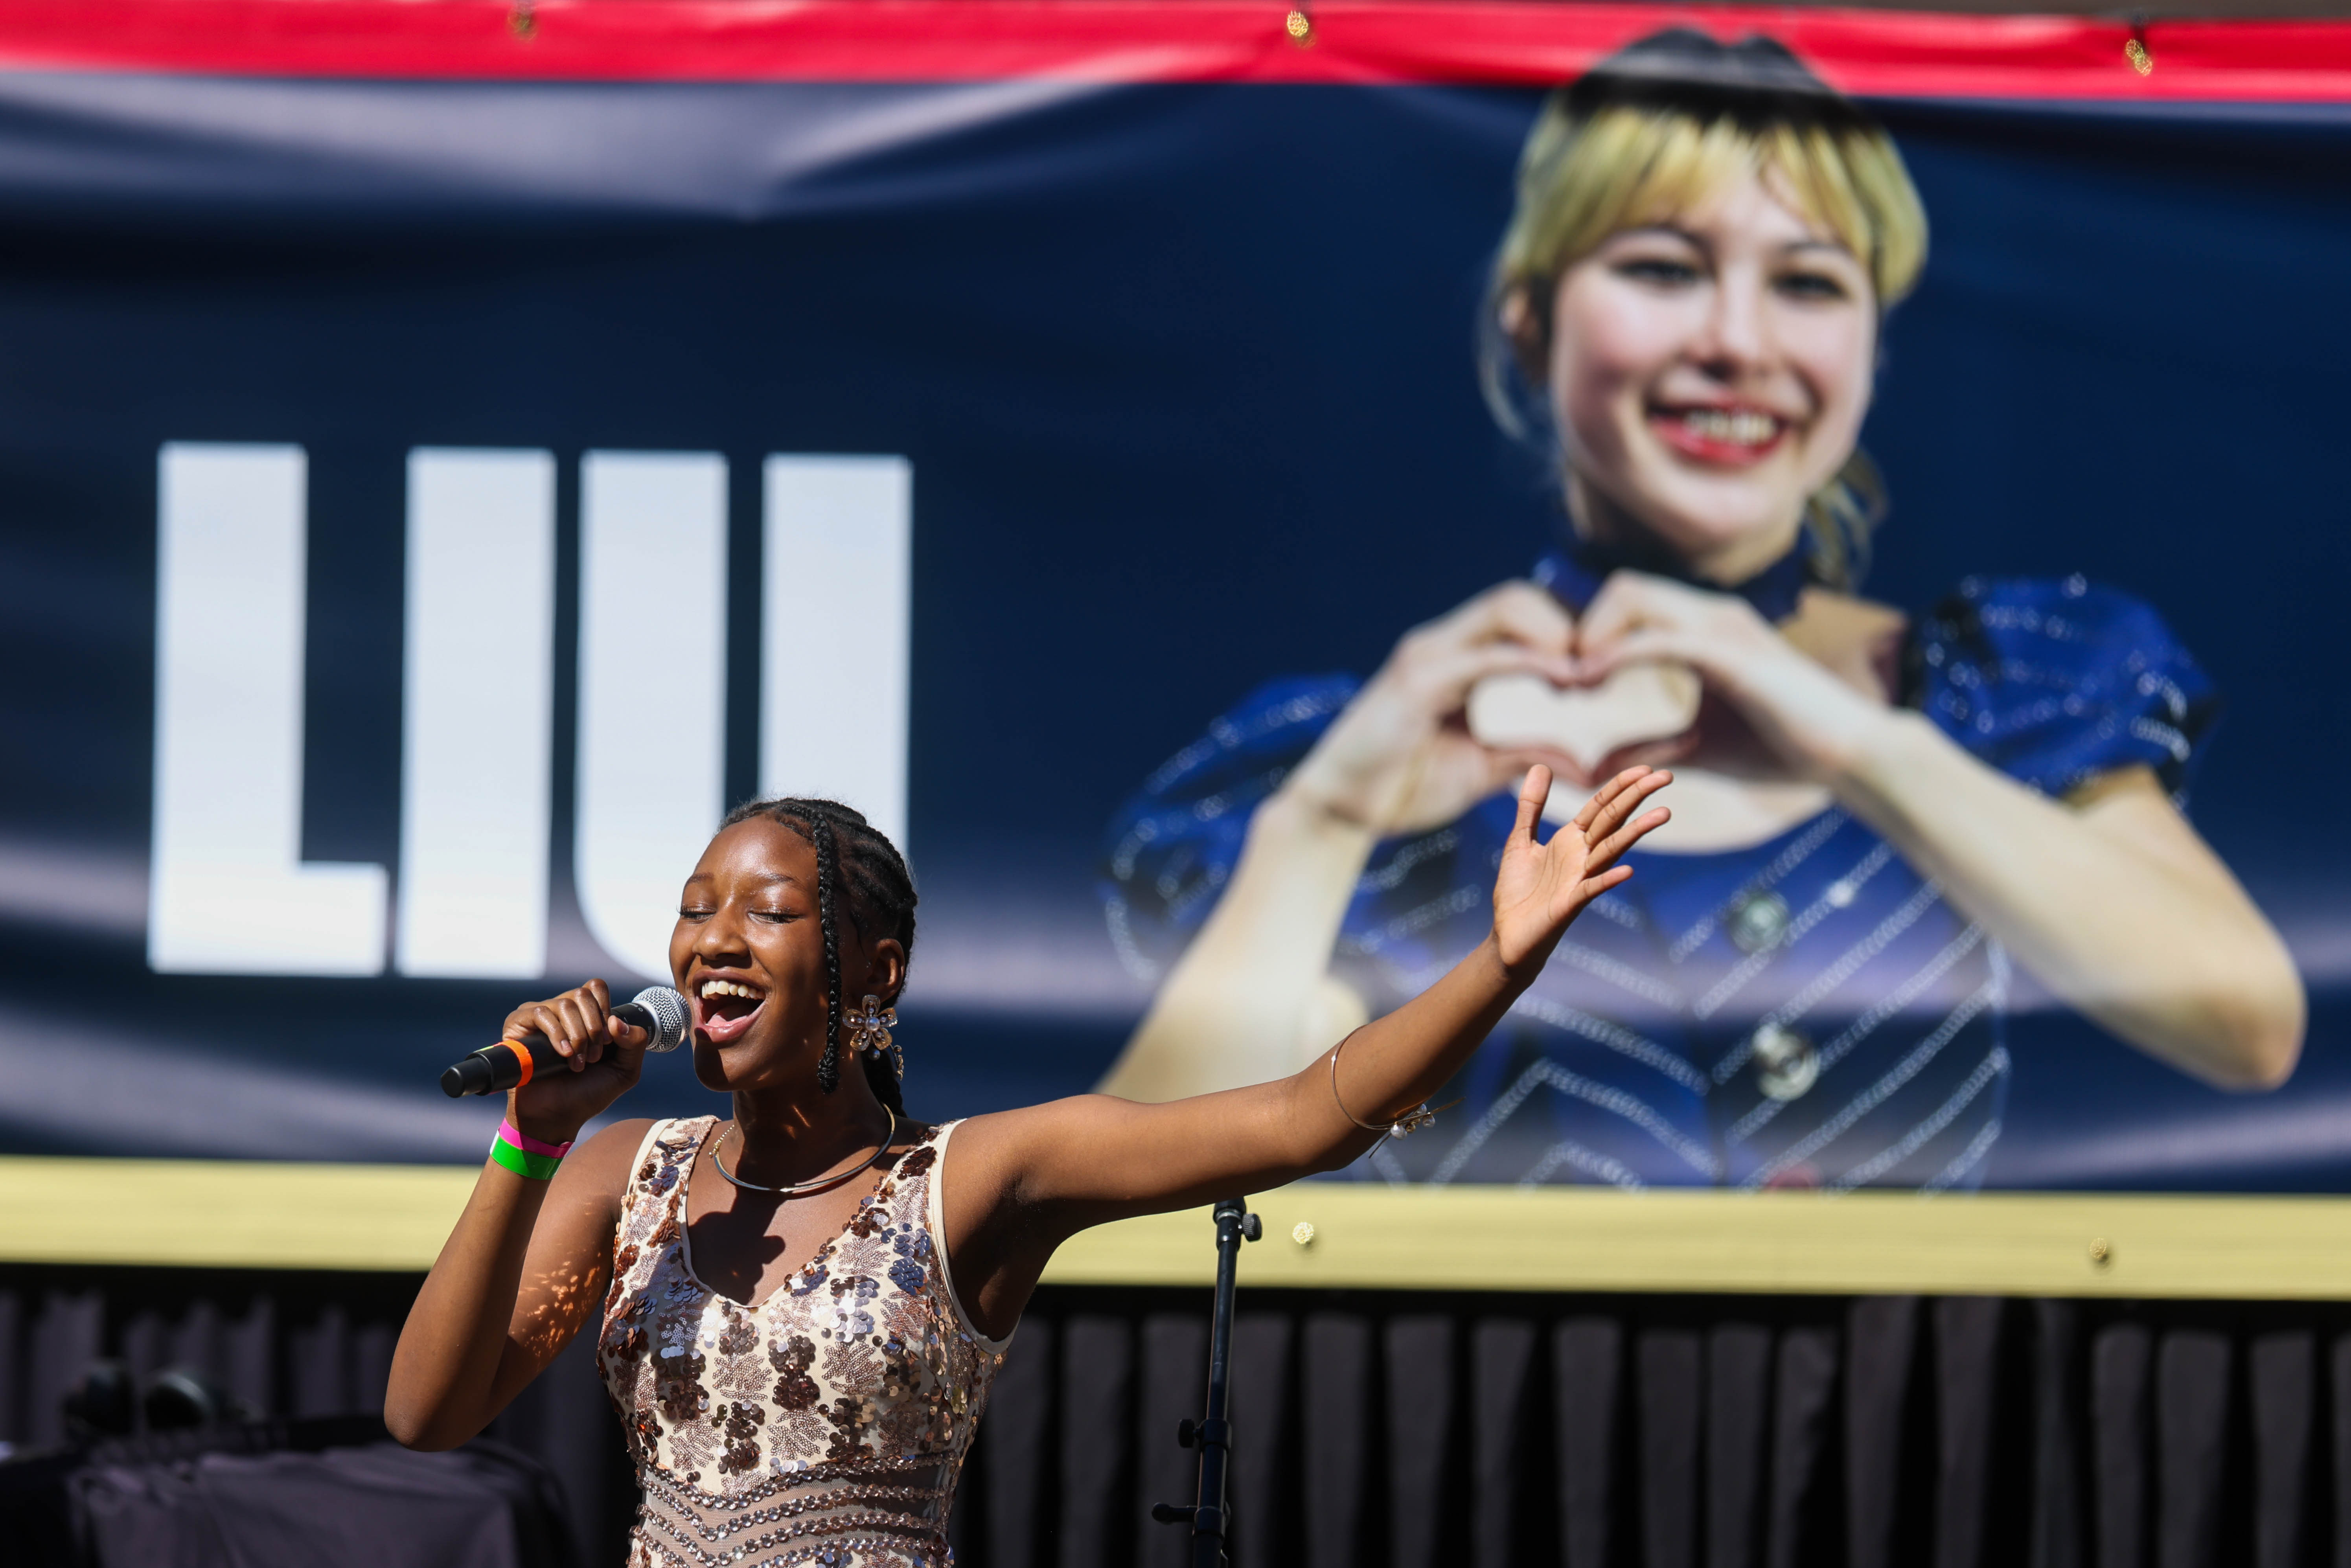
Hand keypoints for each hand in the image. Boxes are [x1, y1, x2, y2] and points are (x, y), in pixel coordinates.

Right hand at [499, 980, 649, 1143]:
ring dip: (578, 1036)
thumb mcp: (625, 1070)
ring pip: (564, 1004)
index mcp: (586, 1016)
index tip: (608, 1041)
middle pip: (582, 994)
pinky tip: (564, 1055)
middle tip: (592, 1057)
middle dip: (594, 1027)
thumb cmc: (588, 1093)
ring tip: (577, 1063)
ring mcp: (540, 1017)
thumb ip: (636, 1043)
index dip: (605, 1010)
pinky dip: (558, 1034)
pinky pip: (540, 1013)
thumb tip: (616, 1020)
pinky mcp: (518, 1025)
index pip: (595, 988)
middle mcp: (562, 1011)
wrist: (556, 1115)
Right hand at [1281, 581, 1582, 834]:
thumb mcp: (1480, 768)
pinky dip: (1529, 662)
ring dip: (1554, 634)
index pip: (1519, 615)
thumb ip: (1526, 754)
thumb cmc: (1403, 788)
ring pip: (1504, 608)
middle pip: (1516, 598)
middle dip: (1566, 624)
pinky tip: (1561, 680)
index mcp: (1456, 660)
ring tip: (1581, 677)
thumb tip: (1583, 766)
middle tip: (1595, 674)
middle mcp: (1441, 645)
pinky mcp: (1417, 680)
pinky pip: (1485, 656)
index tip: (1595, 679)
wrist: (1340, 812)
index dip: (1564, 634)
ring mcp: (1427, 656)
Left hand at [1492, 765, 1672, 973]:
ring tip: (1663, 813)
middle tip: (1667, 776)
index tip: (1646, 769)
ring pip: (1611, 850)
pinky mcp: (1569, 905)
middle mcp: (1581, 857)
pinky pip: (1592, 889)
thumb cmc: (1518, 890)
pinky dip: (1609, 880)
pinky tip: (1627, 870)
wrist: (1509, 936)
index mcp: (1571, 840)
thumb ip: (1532, 805)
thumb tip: (1541, 765)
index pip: (1601, 807)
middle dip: (1637, 797)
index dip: (1621, 786)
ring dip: (1636, 832)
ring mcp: (1579, 880)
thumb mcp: (1520, 840)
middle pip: (1613, 821)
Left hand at [1573, 573, 1893, 783]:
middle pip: (1622, 586)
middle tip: (1563, 680)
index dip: (1590, 633)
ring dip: (1593, 634)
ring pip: (1633, 595)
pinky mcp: (1730, 654)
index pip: (1630, 600)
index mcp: (1705, 627)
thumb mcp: (1696, 749)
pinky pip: (1658, 637)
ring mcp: (1723, 627)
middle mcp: (1712, 614)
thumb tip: (1594, 766)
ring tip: (1575, 683)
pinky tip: (1593, 682)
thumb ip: (1645, 748)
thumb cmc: (1783, 749)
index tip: (1567, 682)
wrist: (1850, 758)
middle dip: (1582, 625)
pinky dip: (1617, 655)